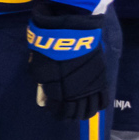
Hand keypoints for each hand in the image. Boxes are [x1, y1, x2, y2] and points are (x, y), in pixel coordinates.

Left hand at [25, 4, 110, 120]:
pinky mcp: (100, 77)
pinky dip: (97, 105)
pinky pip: (102, 98)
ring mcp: (89, 83)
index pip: (57, 106)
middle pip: (74, 111)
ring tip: (79, 112)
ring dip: (83, 113)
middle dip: (68, 115)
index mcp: (56, 83)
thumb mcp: (37, 59)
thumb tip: (44, 96)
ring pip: (89, 108)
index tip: (52, 110)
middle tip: (65, 113)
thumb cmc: (50, 39)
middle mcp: (74, 87)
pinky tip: (93, 107)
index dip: (54, 110)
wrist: (73, 24)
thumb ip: (41, 78)